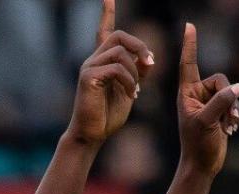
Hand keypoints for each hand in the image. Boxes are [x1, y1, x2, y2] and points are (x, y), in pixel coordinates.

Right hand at [67, 0, 153, 146]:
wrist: (92, 135)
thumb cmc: (108, 115)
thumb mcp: (129, 91)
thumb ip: (137, 73)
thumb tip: (148, 58)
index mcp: (102, 61)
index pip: (104, 31)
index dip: (106, 14)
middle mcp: (93, 59)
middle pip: (119, 36)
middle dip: (139, 46)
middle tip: (150, 63)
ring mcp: (89, 67)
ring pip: (120, 52)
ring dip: (136, 71)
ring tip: (136, 90)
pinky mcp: (88, 77)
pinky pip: (117, 68)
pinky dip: (129, 81)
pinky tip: (131, 95)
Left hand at [176, 22, 238, 176]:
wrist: (202, 165)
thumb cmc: (197, 145)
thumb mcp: (207, 121)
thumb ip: (221, 102)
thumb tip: (238, 86)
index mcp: (187, 93)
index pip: (188, 64)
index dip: (190, 45)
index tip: (189, 26)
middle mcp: (198, 94)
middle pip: (221, 80)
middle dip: (228, 98)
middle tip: (227, 118)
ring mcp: (210, 103)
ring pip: (231, 93)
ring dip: (234, 110)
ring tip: (229, 126)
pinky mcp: (221, 112)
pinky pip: (236, 104)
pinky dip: (237, 116)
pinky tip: (231, 129)